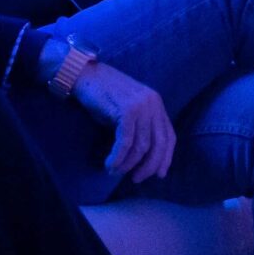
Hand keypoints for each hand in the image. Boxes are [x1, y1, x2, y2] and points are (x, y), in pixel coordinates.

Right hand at [75, 61, 174, 182]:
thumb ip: (140, 128)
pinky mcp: (127, 110)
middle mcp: (153, 104)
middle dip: (149, 166)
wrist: (84, 75)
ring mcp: (141, 106)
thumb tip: (143, 158)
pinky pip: (126, 142)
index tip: (159, 174)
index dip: (166, 158)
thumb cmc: (103, 96)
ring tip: (116, 171)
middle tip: (137, 179)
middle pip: (159, 144)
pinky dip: (118, 157)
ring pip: (141, 146)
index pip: (169, 136)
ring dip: (129, 164)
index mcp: (156, 104)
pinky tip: (110, 165)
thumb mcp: (128, 111)